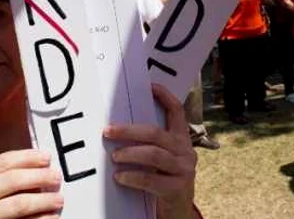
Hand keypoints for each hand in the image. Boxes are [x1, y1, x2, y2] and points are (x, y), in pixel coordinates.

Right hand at [0, 149, 63, 218]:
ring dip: (43, 200)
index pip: (2, 162)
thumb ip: (7, 177)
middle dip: (38, 177)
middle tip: (56, 176)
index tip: (46, 157)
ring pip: (18, 204)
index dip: (27, 158)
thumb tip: (42, 165)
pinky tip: (52, 217)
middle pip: (11, 180)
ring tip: (58, 199)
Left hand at [104, 84, 197, 218]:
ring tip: (114, 157)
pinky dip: (134, 177)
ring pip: (154, 155)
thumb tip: (116, 128)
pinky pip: (153, 180)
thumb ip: (150, 143)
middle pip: (156, 133)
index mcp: (181, 138)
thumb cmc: (163, 177)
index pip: (177, 111)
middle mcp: (186, 150)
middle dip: (129, 131)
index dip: (164, 96)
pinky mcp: (178, 188)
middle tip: (107, 131)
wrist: (178, 209)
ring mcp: (184, 169)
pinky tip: (120, 177)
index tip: (149, 86)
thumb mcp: (161, 157)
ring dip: (130, 153)